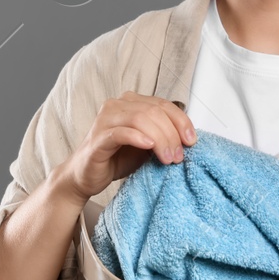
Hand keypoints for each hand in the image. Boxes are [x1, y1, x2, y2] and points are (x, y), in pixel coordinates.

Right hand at [60, 91, 196, 199]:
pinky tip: (149, 147)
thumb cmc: (117, 158)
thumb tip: (189, 137)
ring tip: (168, 158)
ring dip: (160, 139)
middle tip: (178, 156)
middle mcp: (117, 105)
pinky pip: (121, 132)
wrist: (87, 176)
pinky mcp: (98, 137)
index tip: (191, 141)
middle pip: (154, 111)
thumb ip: (163, 135)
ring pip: (140, 119)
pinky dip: (138, 138)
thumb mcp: (147, 145)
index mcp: (131, 103)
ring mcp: (105, 119)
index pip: (163, 104)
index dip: (181, 121)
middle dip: (172, 134)